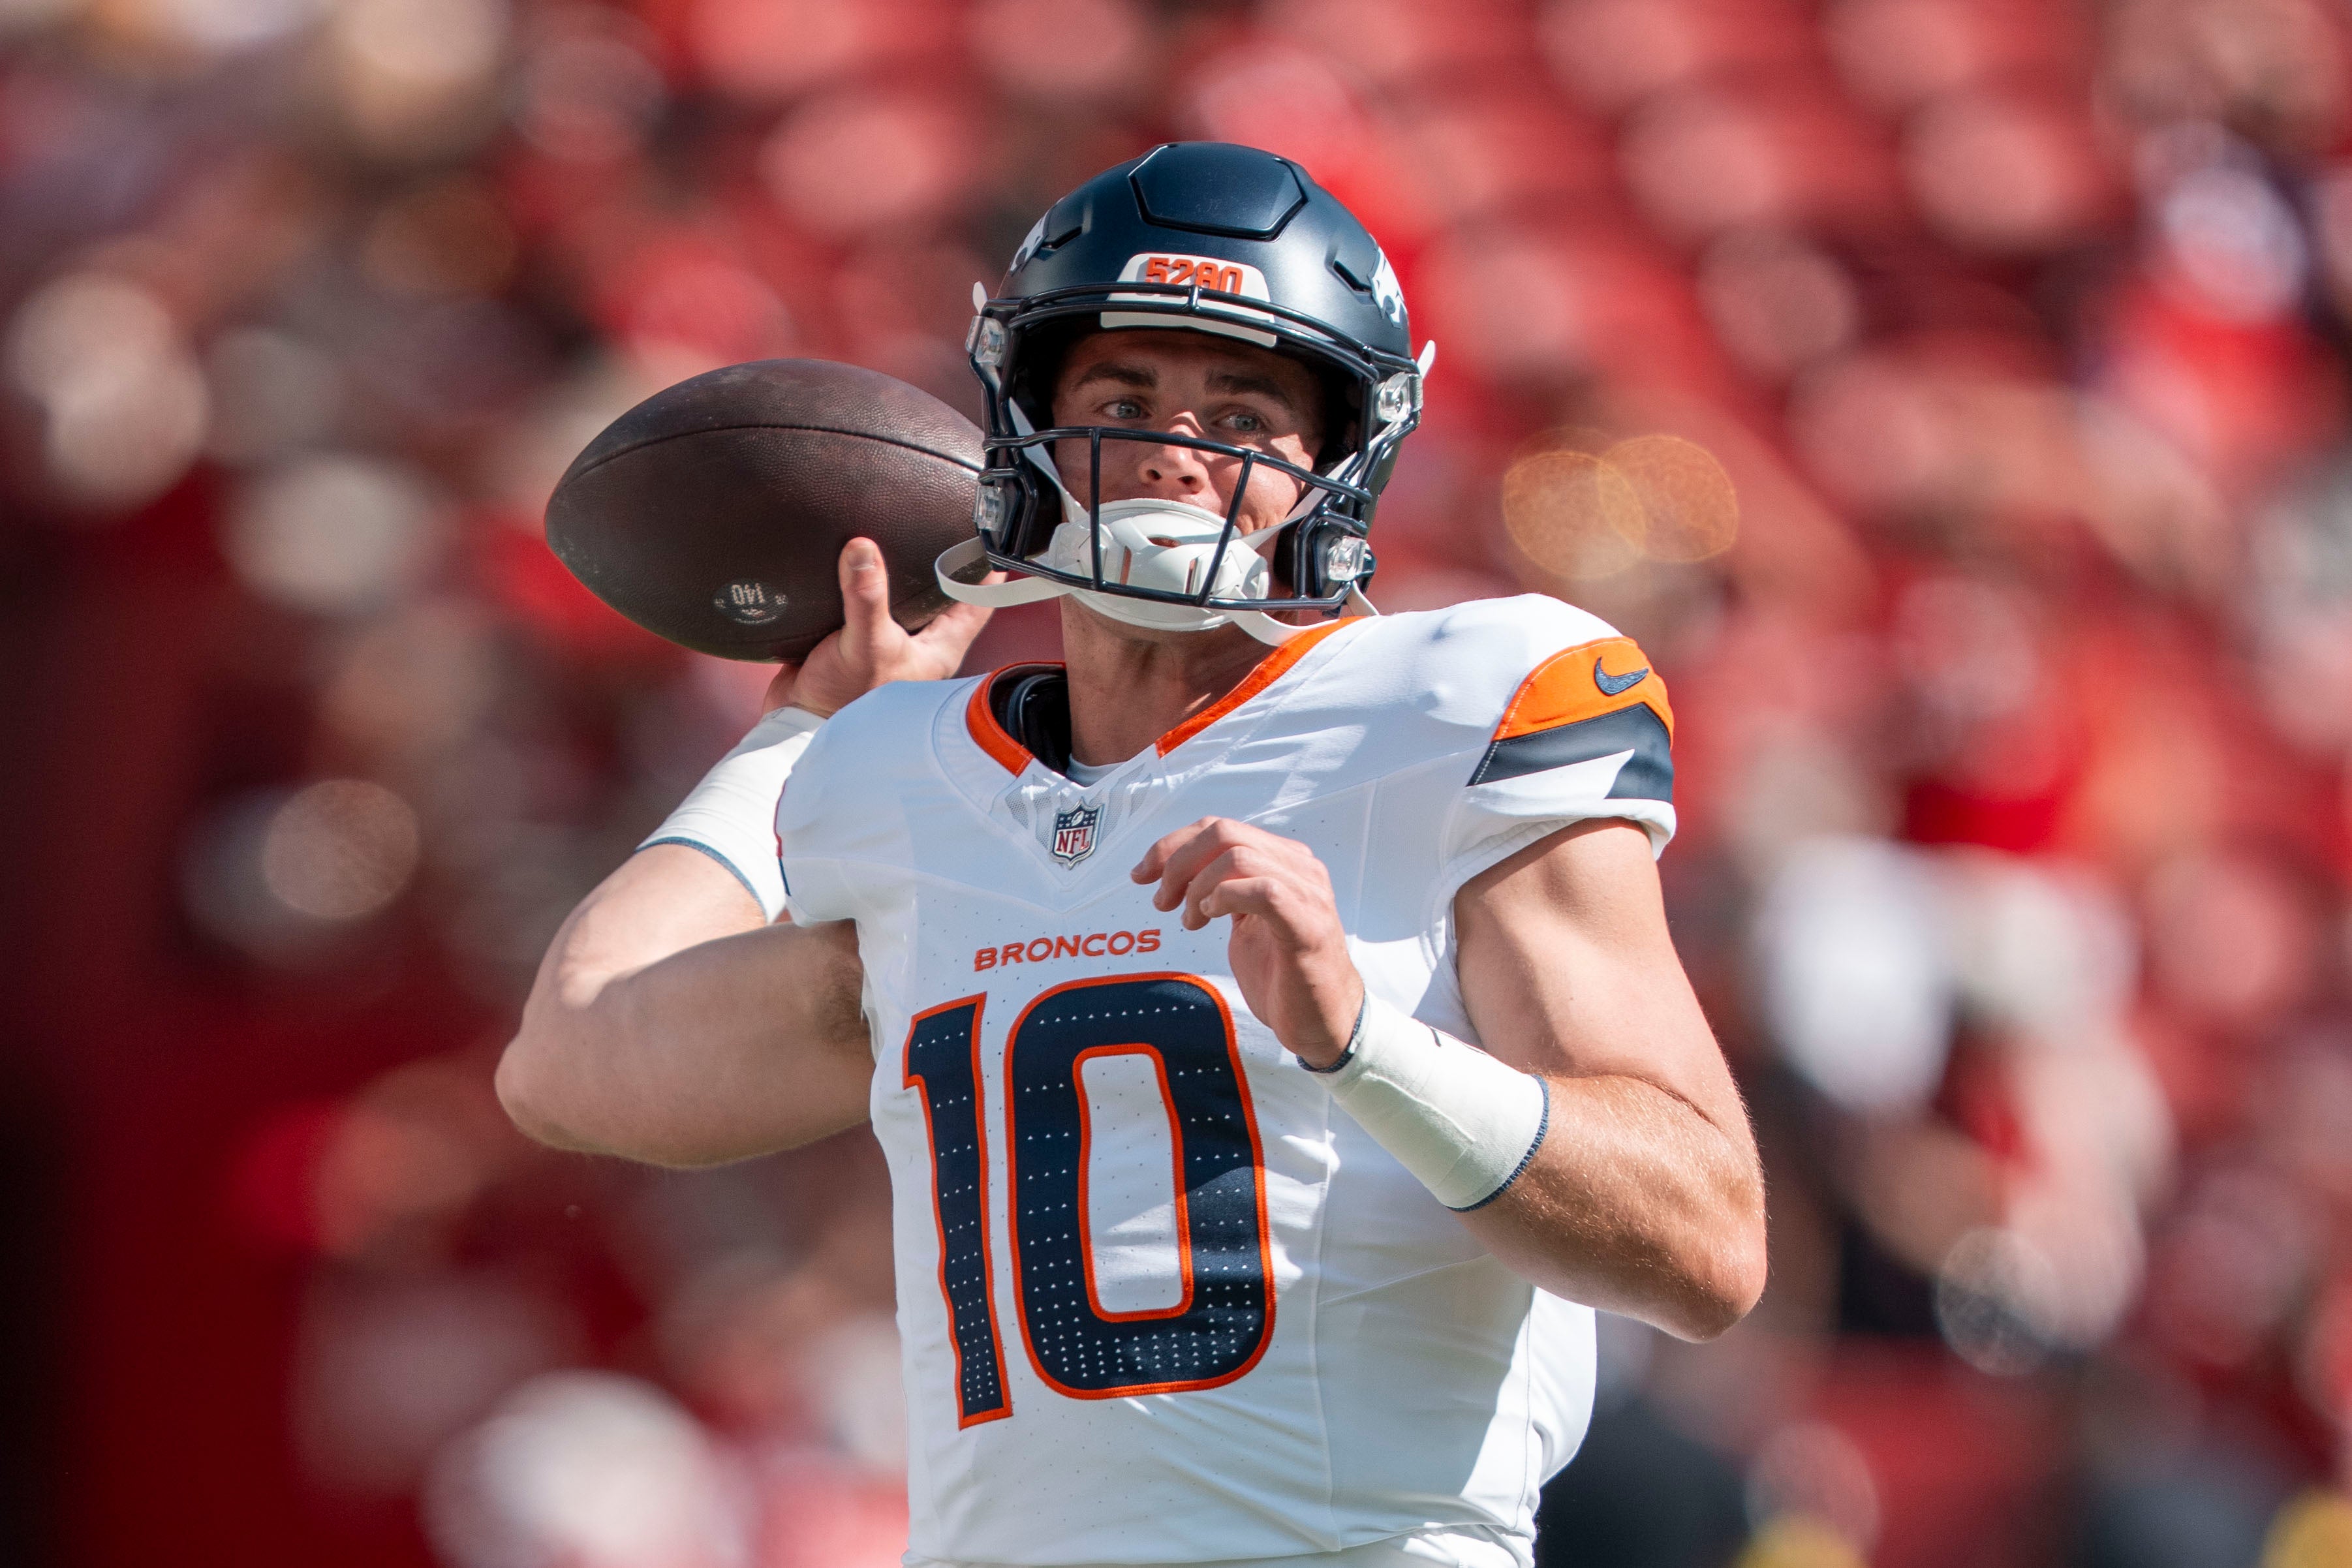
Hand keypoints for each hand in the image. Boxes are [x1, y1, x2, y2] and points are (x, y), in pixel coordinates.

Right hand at [765, 538, 996, 716]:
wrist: (799, 720)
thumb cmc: (846, 700)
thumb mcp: (867, 644)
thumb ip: (866, 597)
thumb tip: (862, 549)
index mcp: (939, 647)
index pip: (979, 602)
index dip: (987, 570)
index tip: (988, 536)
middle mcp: (920, 642)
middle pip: (943, 593)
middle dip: (943, 562)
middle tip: (941, 521)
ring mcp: (889, 638)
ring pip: (905, 594)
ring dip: (901, 567)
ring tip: (901, 528)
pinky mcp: (857, 634)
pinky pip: (867, 598)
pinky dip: (865, 579)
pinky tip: (858, 556)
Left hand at [1131, 817, 1363, 1067]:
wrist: (1321, 1022)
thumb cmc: (1282, 975)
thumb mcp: (1245, 922)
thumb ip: (1224, 890)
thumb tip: (1177, 872)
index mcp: (1284, 862)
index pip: (1221, 828)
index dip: (1173, 845)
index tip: (1143, 874)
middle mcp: (1300, 869)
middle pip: (1225, 833)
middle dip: (1177, 861)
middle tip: (1161, 900)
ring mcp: (1308, 894)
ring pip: (1239, 857)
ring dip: (1198, 886)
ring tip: (1189, 920)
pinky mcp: (1307, 925)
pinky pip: (1263, 890)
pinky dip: (1225, 898)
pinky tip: (1211, 918)